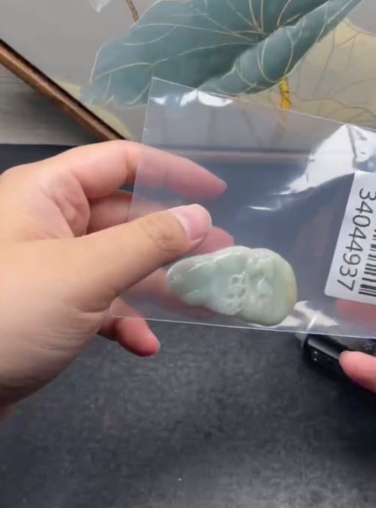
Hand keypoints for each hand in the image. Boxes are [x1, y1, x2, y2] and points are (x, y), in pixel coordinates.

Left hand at [0, 142, 228, 406]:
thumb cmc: (8, 317)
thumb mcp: (84, 274)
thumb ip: (148, 242)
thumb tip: (200, 216)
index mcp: (45, 193)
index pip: (119, 162)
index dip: (171, 172)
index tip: (217, 193)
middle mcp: (45, 222)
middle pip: (123, 215)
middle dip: (172, 237)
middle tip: (222, 255)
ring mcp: (44, 268)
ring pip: (114, 263)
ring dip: (156, 282)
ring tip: (202, 299)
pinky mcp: (44, 309)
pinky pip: (95, 303)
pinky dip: (122, 320)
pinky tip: (144, 345)